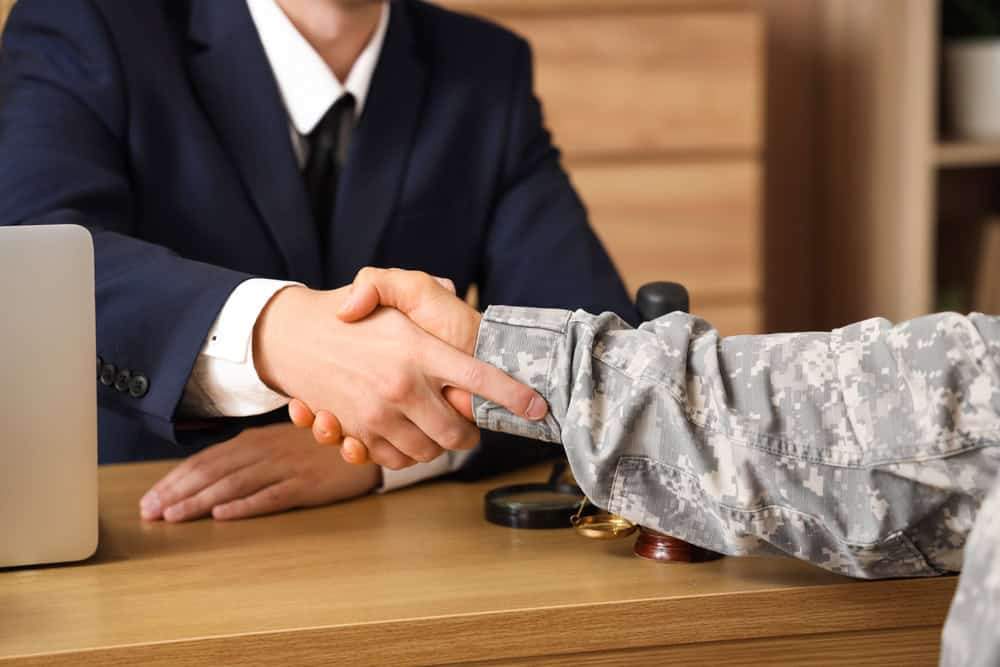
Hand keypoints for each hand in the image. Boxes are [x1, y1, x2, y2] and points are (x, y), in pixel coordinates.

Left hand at [139, 423, 380, 521]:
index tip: (150, 499)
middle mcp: (265, 451)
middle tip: (151, 513)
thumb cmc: (317, 448)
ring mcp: (285, 467)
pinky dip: (245, 506)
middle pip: (213, 472)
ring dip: (200, 501)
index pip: (205, 461)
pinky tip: (223, 515)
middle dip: (178, 493)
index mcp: (254, 440)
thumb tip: (206, 476)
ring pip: (234, 484)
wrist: (364, 445)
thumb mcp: (278, 443)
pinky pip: (271, 495)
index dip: (175, 480)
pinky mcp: (306, 484)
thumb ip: (247, 456)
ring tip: (175, 517)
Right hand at [253, 284, 546, 469]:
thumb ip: (422, 286)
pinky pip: (396, 459)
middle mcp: (404, 386)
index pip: (482, 379)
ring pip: (430, 452)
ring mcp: (380, 415)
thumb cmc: (352, 315)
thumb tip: (449, 288)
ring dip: (439, 445)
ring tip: (435, 425)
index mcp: (420, 350)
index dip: (514, 396)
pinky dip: (407, 454)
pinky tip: (407, 433)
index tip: (538, 406)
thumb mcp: (391, 288)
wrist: (292, 337)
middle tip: (469, 422)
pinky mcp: (358, 433)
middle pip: (459, 432)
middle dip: (471, 432)